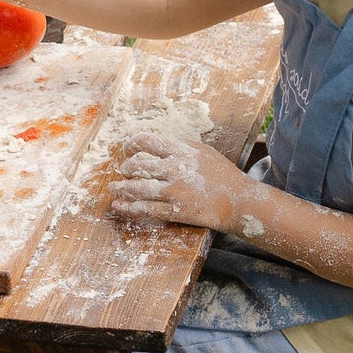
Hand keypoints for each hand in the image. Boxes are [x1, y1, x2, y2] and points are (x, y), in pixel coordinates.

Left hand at [110, 129, 249, 232]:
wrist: (239, 202)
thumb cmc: (223, 175)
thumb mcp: (203, 152)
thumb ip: (179, 147)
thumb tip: (155, 145)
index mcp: (181, 151)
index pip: (146, 141)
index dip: (131, 145)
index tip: (128, 150)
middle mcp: (175, 169)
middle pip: (136, 165)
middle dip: (124, 168)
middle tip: (122, 172)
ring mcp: (173, 191)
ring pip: (136, 188)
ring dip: (120, 188)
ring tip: (114, 189)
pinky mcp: (175, 211)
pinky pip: (145, 209)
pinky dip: (128, 208)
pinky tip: (118, 206)